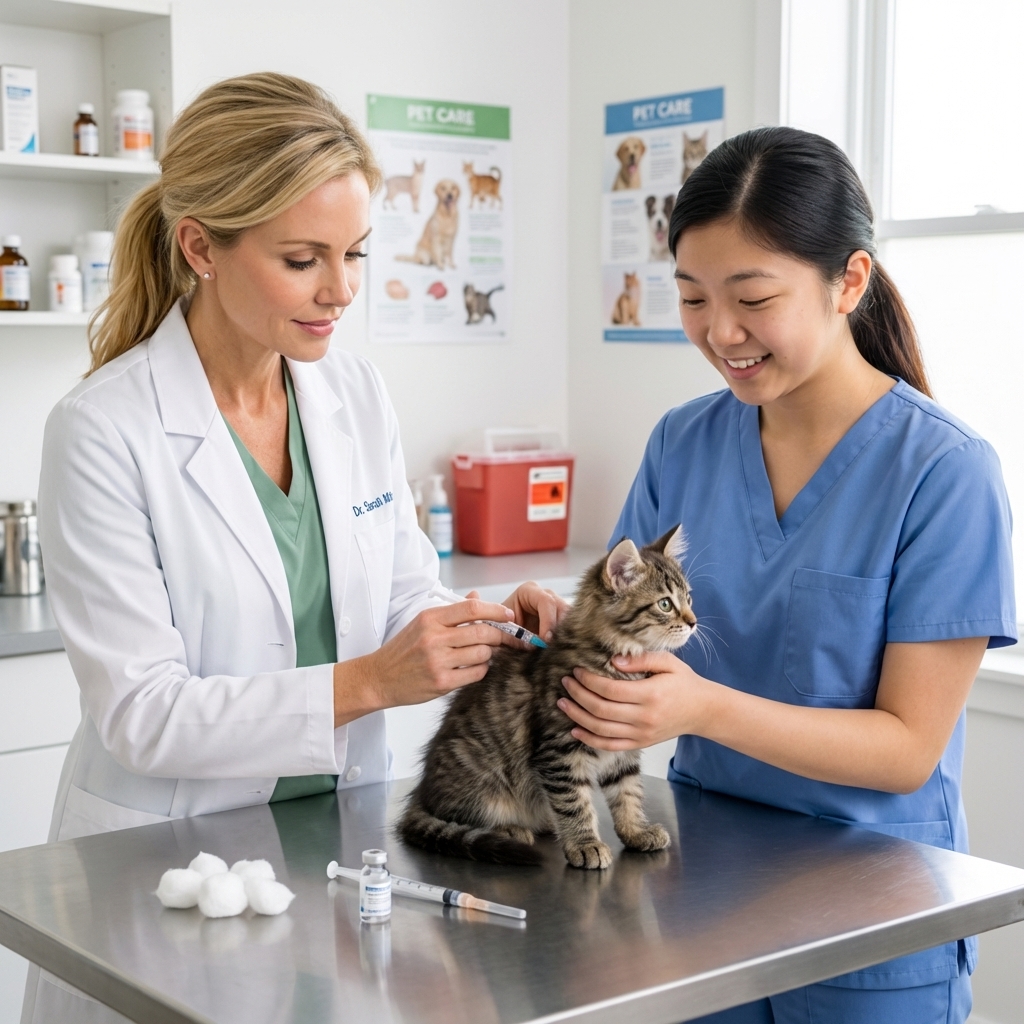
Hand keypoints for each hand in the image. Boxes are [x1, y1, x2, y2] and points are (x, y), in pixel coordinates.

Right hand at [333, 599, 512, 725]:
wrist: (378, 678)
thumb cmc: (403, 649)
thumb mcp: (422, 623)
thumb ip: (451, 612)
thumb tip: (477, 596)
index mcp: (430, 618)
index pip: (472, 608)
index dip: (496, 610)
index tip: (508, 615)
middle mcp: (434, 638)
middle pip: (483, 631)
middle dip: (499, 635)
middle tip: (504, 638)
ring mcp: (438, 661)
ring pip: (483, 653)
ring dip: (489, 654)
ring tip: (483, 653)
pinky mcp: (441, 683)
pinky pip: (476, 674)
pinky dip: (482, 670)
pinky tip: (474, 668)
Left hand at [503, 581, 569, 641]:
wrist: (499, 633)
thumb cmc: (499, 628)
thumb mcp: (504, 629)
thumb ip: (517, 635)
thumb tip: (535, 645)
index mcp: (528, 590)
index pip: (546, 601)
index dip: (548, 621)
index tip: (545, 640)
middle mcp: (545, 594)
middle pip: (562, 607)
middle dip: (559, 628)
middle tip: (554, 646)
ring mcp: (555, 605)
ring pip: (570, 617)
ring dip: (564, 633)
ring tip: (556, 648)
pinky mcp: (560, 618)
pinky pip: (569, 626)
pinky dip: (566, 637)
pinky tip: (559, 647)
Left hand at [557, 651, 710, 750]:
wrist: (703, 710)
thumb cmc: (684, 682)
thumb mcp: (668, 662)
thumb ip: (641, 659)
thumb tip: (614, 659)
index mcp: (650, 695)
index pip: (610, 690)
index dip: (588, 680)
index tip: (576, 671)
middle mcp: (644, 717)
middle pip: (601, 710)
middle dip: (578, 695)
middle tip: (565, 683)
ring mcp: (641, 734)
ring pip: (601, 730)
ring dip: (578, 717)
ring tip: (563, 703)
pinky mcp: (640, 744)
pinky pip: (610, 746)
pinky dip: (590, 740)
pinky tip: (576, 730)